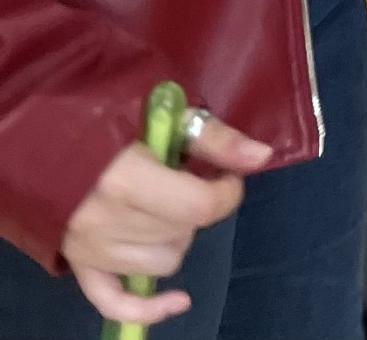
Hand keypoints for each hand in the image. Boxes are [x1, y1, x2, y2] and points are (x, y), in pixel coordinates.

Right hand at [62, 114, 269, 326]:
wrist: (44, 144)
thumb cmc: (107, 123)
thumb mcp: (165, 119)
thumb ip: (215, 140)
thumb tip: (262, 158)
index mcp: (125, 181)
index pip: (199, 206)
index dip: (228, 191)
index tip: (228, 176)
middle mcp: (105, 222)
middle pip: (183, 232)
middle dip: (198, 208)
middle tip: (187, 183)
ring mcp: (89, 250)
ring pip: (162, 264)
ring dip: (175, 239)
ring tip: (163, 209)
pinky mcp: (79, 267)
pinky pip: (116, 303)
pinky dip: (149, 307)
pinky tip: (179, 300)